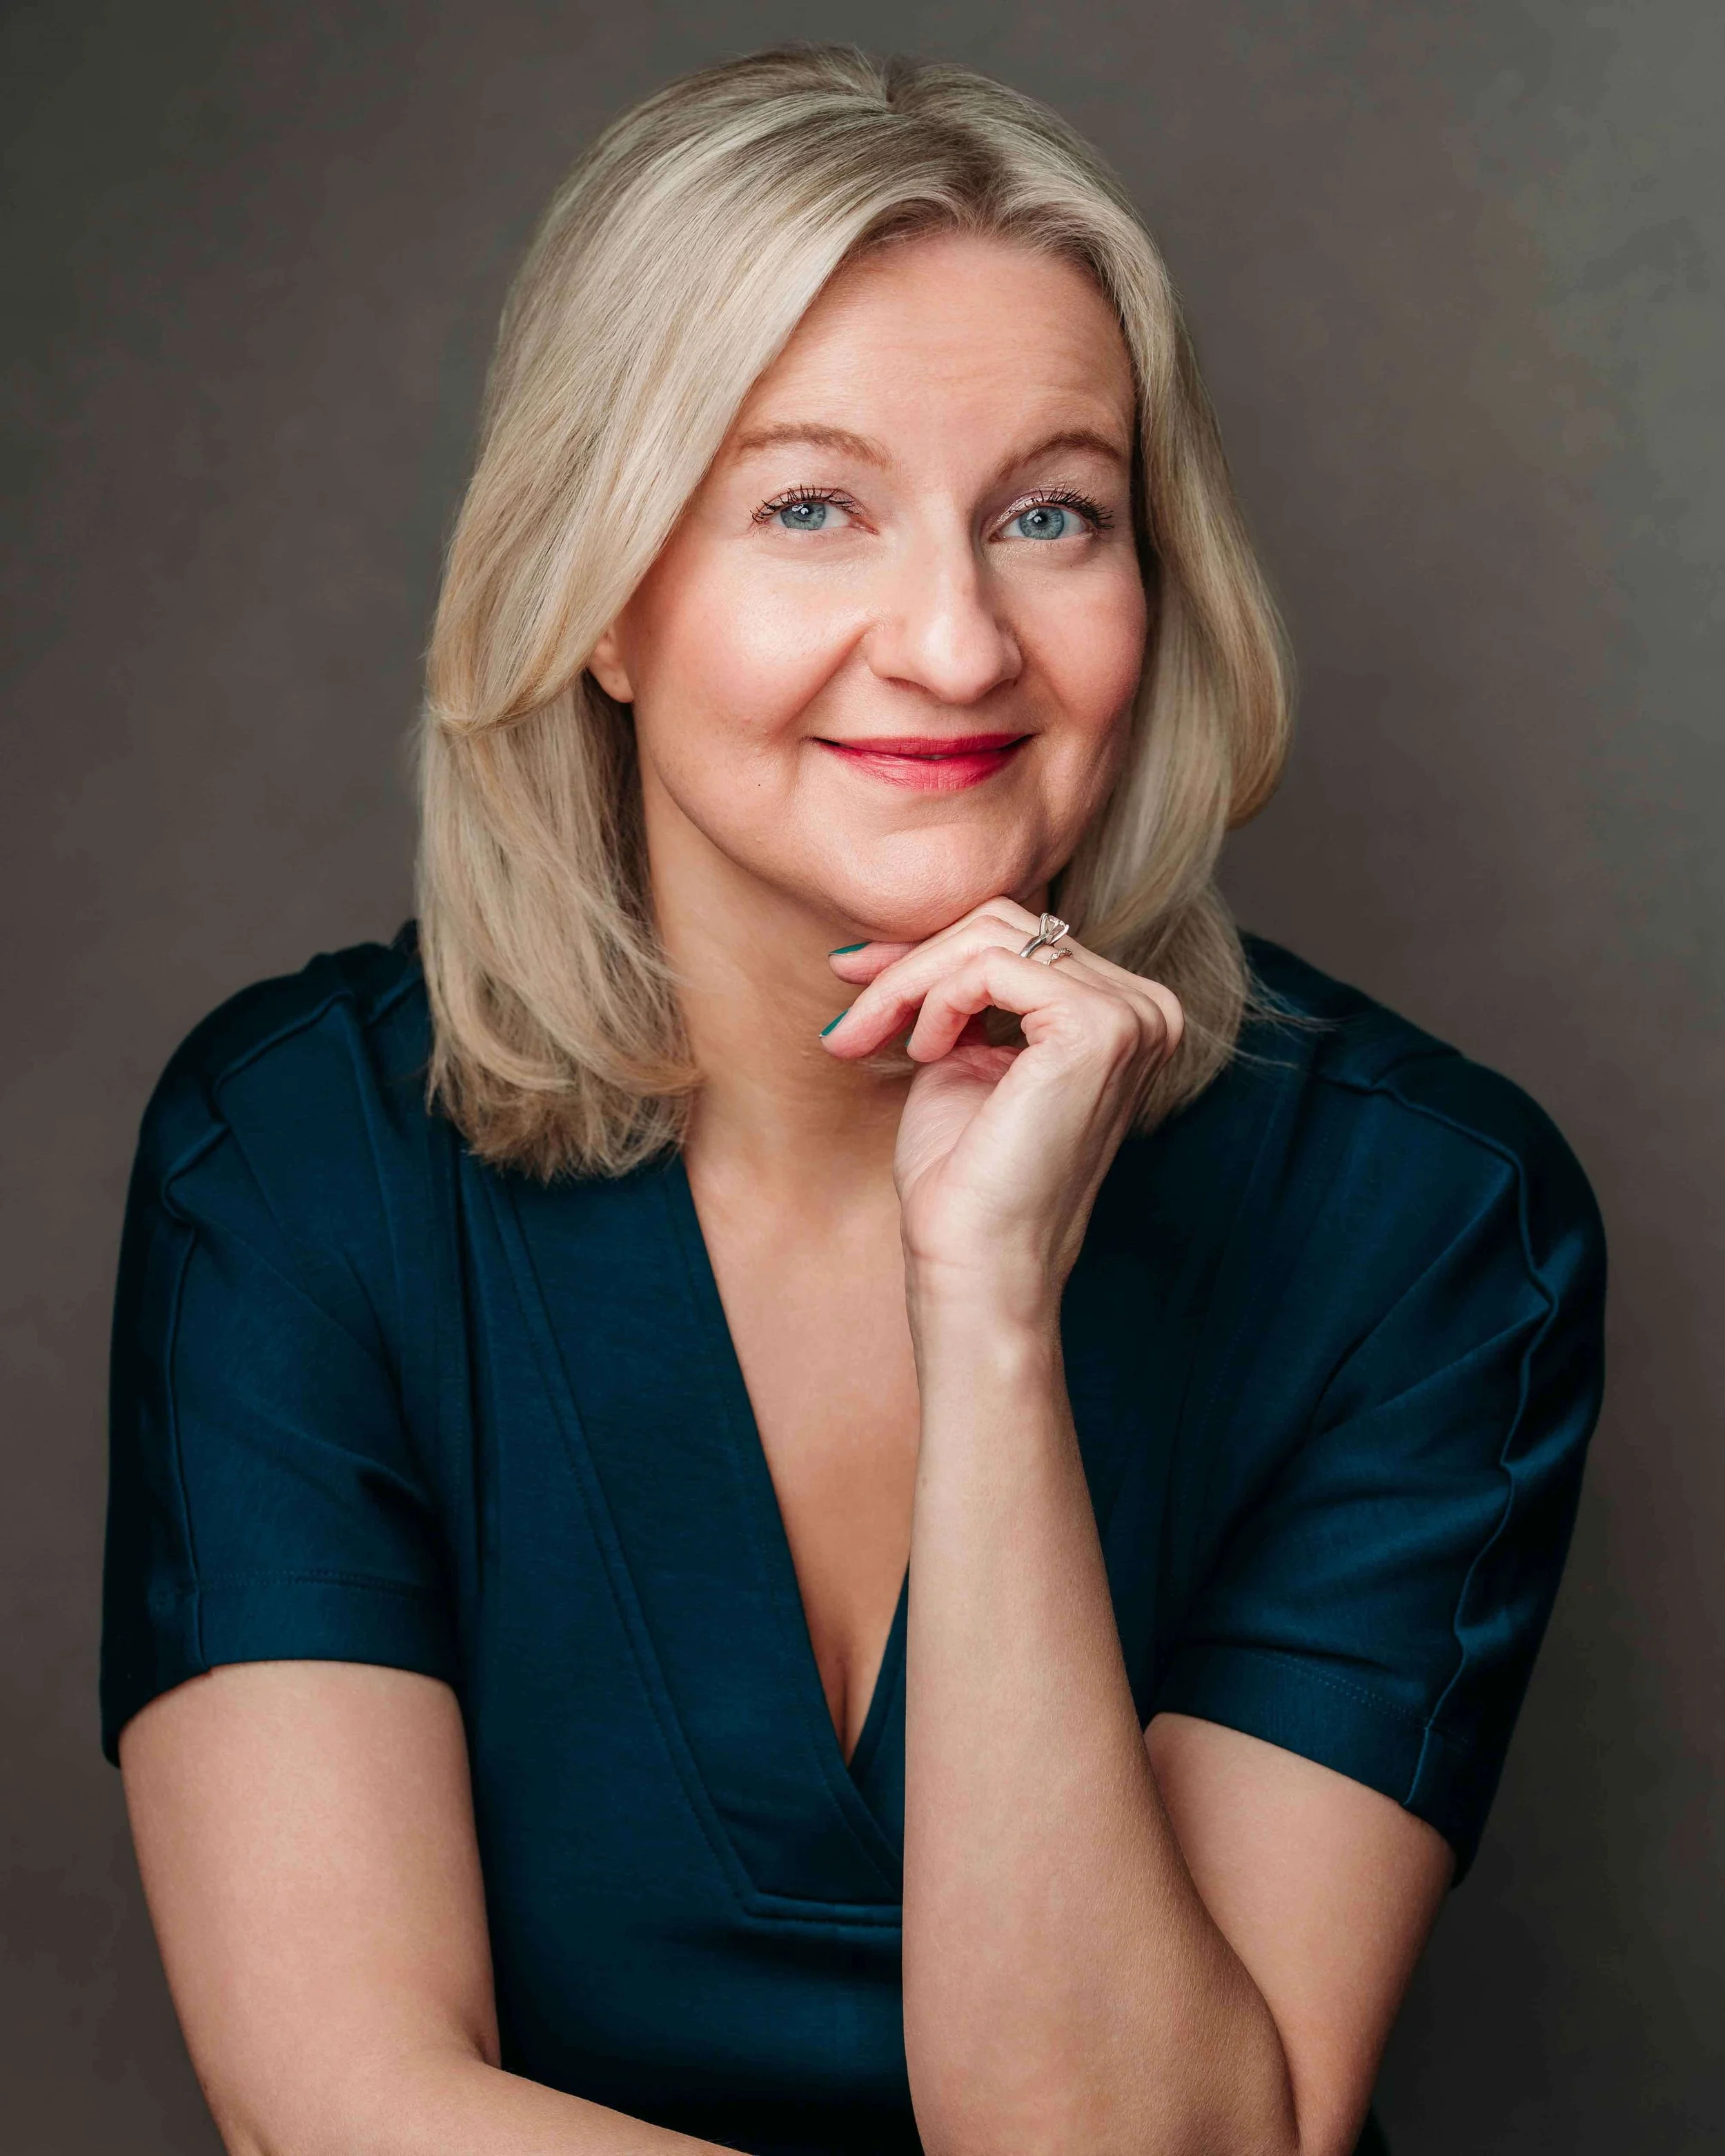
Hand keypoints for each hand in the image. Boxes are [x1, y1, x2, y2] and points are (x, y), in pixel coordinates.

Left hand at [821, 898, 1181, 1321]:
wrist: (976, 1262)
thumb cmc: (965, 1178)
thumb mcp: (962, 1056)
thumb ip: (962, 990)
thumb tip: (908, 931)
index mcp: (1123, 1014)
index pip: (1019, 937)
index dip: (926, 950)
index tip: (853, 975)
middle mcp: (1145, 1008)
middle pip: (1005, 924)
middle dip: (909, 960)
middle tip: (849, 1016)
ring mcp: (1131, 1016)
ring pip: (990, 937)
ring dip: (908, 982)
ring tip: (869, 1038)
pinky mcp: (1099, 1027)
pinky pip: (989, 966)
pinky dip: (933, 999)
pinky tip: (923, 1053)